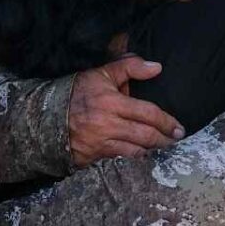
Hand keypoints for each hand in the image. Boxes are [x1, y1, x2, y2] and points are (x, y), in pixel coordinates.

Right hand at [69, 56, 184, 165]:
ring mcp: (100, 143)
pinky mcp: (93, 156)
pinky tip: (140, 153)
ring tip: (161, 146)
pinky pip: (119, 158)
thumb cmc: (77, 92)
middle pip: (145, 136)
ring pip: (135, 151)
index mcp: (112, 102)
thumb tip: (157, 67)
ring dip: (151, 149)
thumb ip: (130, 67)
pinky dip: (132, 156)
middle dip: (164, 139)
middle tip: (175, 139)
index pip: (148, 113)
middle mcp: (108, 125)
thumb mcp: (102, 73)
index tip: (178, 127)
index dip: (166, 122)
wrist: (46, 115)